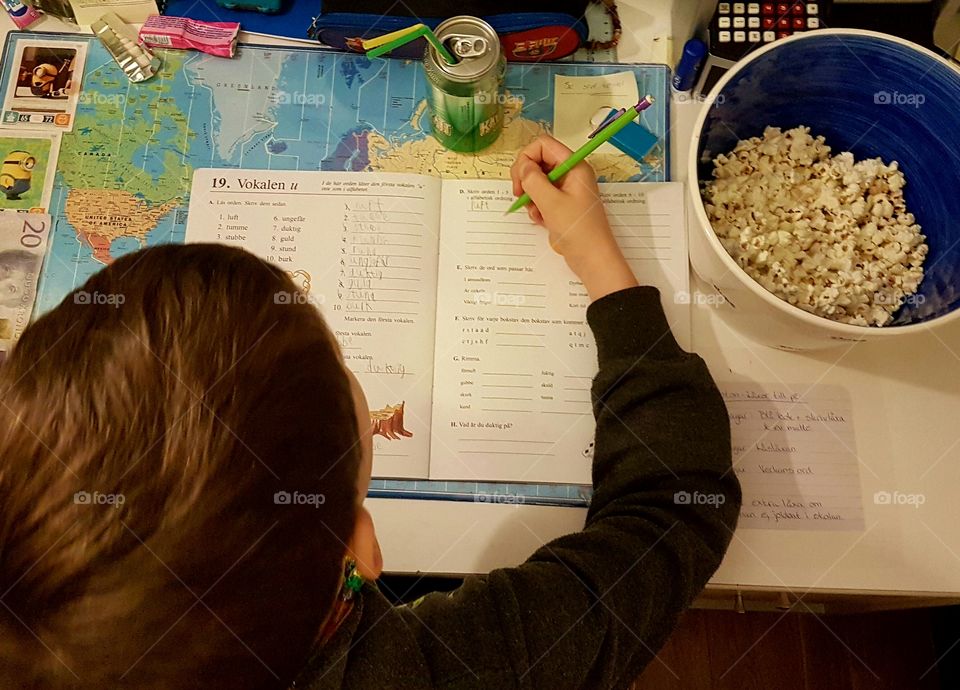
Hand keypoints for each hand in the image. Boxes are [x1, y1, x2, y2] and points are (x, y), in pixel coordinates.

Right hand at [510, 135, 636, 300]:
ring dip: (530, 195)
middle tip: (520, 194)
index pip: (543, 145)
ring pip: (536, 180)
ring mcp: (565, 190)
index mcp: (574, 166)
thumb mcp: (551, 202)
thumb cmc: (580, 230)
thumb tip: (522, 166)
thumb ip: (532, 180)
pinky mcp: (561, 204)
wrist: (591, 258)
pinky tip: (541, 219)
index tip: (521, 178)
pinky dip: (536, 206)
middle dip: (525, 178)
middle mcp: (570, 174)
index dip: (527, 158)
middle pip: (538, 161)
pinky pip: (540, 197)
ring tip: (536, 211)